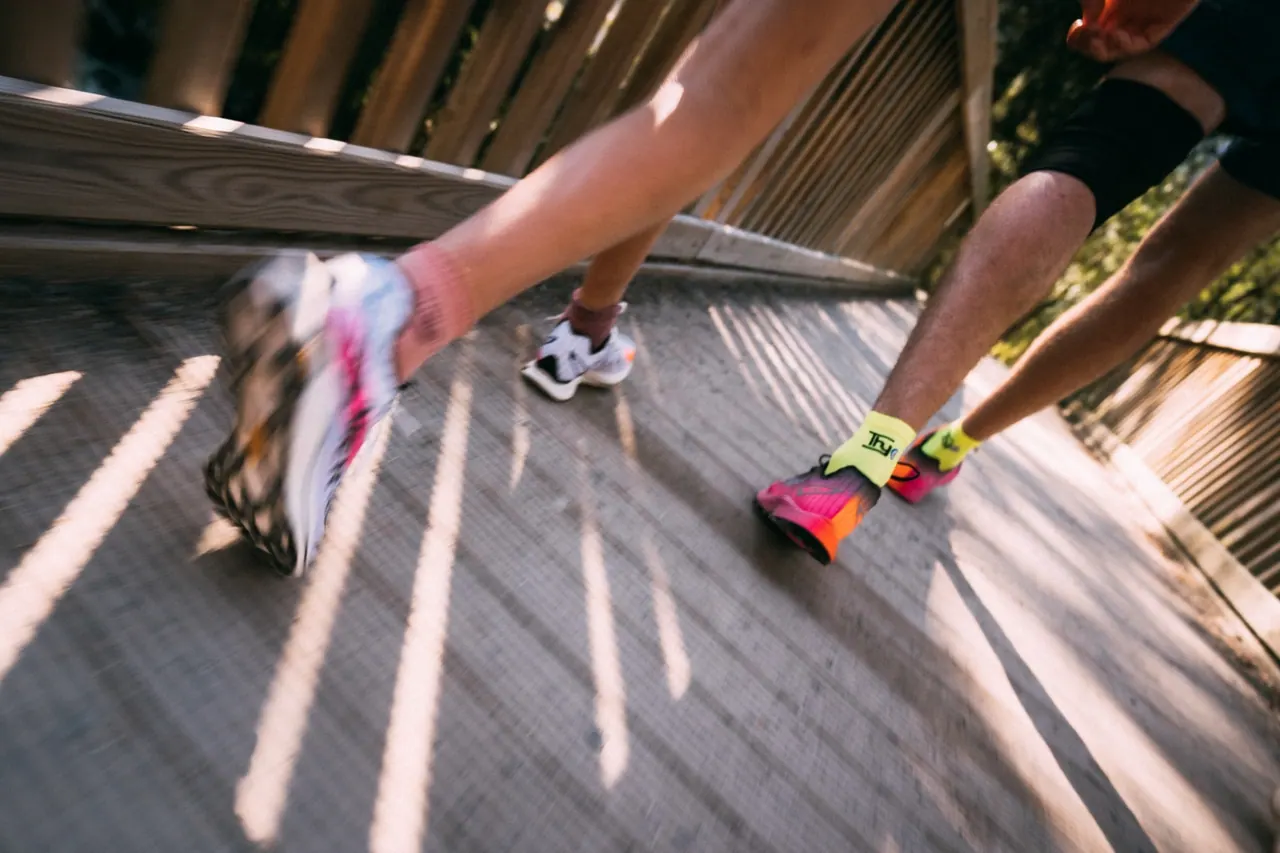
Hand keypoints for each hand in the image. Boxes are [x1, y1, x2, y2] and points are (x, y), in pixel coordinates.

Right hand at [1067, 0, 1199, 61]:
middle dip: (1089, 45)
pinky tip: (1117, 35)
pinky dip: (1127, 46)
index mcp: (1112, 2)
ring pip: (1122, 48)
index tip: (1077, 25)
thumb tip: (1089, 21)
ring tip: (1099, 38)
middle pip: (1104, 43)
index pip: (1091, 29)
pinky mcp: (1165, 22)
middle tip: (1088, 34)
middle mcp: (1128, 12)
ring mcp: (1146, 18)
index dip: (1079, 36)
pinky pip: (1143, 44)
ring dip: (1105, 49)